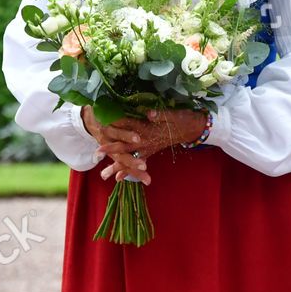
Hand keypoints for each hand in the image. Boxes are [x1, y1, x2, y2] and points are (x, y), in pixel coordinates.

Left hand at [87, 108, 206, 185]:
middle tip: (97, 153)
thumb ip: (160, 114)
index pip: (130, 128)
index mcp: (150, 130)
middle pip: (126, 147)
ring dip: (117, 166)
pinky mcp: (151, 150)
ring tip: (104, 175)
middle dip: (111, 151)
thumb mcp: (174, 114)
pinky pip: (138, 162)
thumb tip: (149, 113)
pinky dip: (128, 169)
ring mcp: (148, 147)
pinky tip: (119, 178)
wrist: (193, 129)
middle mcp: (147, 141)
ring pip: (130, 159)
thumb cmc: (183, 119)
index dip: (117, 127)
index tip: (102, 128)